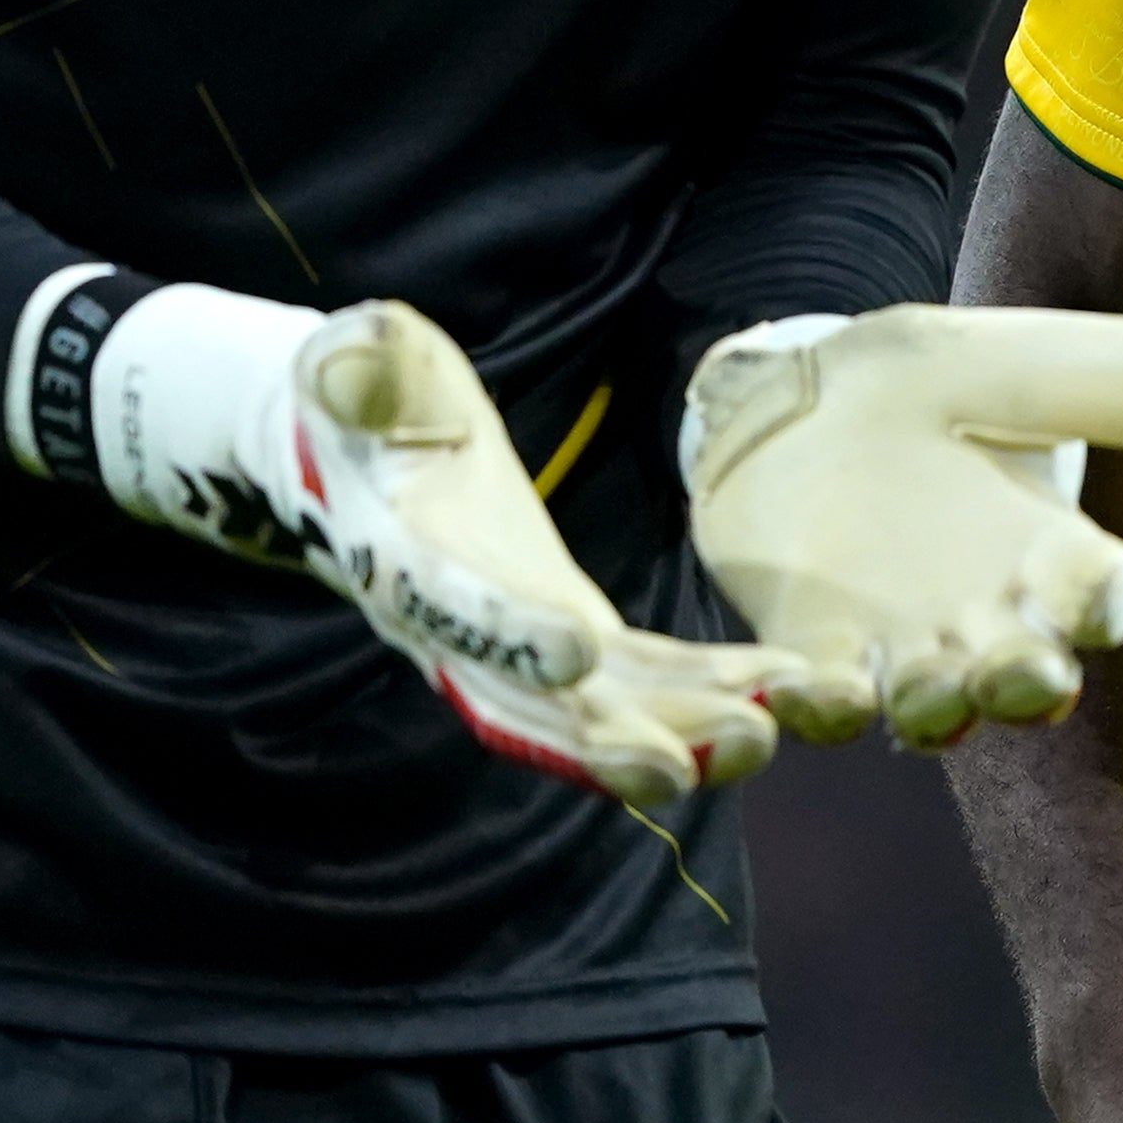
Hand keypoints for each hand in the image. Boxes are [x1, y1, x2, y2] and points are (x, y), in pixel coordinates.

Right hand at [93, 291, 782, 808]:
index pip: (451, 602)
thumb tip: (349, 360)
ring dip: (669, 736)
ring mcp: (506, 645)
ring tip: (758, 741)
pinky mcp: (558, 638)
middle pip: (524, 705)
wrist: (348, 448)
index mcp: (400, 552)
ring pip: (583, 717)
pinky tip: (773, 692)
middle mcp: (450, 626)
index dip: (505, 629)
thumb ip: (364, 371)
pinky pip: (627, 685)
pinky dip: (695, 695)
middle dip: (606, 738)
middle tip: (692, 761)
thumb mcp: (362, 363)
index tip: (576, 651)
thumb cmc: (365, 394)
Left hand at [688, 305, 1122, 743]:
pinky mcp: (814, 652)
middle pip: (1024, 678)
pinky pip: (816, 700)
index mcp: (1054, 552)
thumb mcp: (1027, 361)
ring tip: (923, 696)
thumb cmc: (938, 386)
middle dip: (1028, 687)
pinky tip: (789, 682)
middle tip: (1028, 680)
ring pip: (928, 708)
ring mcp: (900, 648)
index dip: (1105, 600)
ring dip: (930, 711)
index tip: (1106, 599)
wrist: (810, 399)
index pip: (1099, 591)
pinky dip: (807, 704)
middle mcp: (990, 619)